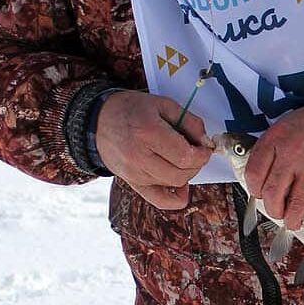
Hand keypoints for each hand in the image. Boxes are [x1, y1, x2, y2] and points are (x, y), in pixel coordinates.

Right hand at [96, 91, 211, 209]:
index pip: (185, 155)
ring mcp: (134, 173)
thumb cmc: (131, 110)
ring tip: (184, 159)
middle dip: (197, 164)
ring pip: (173, 184)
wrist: (99, 121)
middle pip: (181, 173)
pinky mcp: (132, 183)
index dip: (202, 154)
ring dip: (187, 174)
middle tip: (198, 152)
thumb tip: (205, 140)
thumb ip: (188, 120)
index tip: (205, 148)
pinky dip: (175, 198)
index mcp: (148, 132)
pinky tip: (181, 186)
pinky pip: (159, 200)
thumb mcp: (162, 104)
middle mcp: (139, 156)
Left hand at [245, 102, 303, 230]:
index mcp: (276, 140)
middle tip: (277, 212)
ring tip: (292, 222)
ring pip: (295, 204)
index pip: (254, 173)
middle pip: (272, 193)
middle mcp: (292, 154)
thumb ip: (270, 149)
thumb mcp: (284, 126)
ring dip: (291, 220)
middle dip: (272, 209)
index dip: (254, 190)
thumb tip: (260, 180)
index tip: (259, 194)